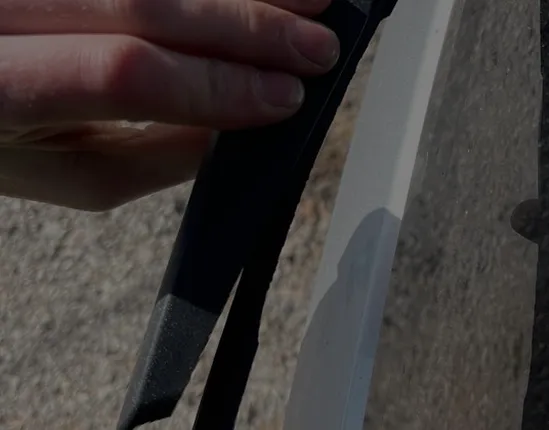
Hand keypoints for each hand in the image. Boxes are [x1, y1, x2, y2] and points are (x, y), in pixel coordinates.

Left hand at [0, 0, 339, 209]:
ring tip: (307, 0)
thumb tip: (240, 121)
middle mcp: (5, 18)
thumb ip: (159, 156)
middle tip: (317, 45)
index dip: (218, 83)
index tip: (287, 96)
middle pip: (143, 2)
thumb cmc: (11, 138)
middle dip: (247, 25)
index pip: (126, 74)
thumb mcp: (78, 172)